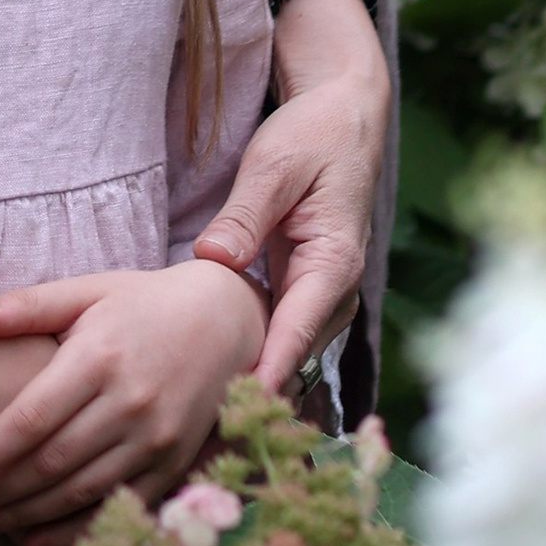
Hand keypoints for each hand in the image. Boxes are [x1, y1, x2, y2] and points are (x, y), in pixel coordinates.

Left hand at [0, 264, 268, 545]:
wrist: (223, 320)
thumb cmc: (139, 302)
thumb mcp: (84, 291)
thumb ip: (24, 306)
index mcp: (97, 357)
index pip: (29, 420)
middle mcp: (128, 403)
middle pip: (49, 465)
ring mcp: (156, 439)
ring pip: (80, 493)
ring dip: (25, 519)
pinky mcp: (176, 464)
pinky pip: (119, 509)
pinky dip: (77, 533)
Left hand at [191, 0, 389, 390]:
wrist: (344, 115)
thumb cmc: (312, 135)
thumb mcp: (273, 166)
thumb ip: (245, 216)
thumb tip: (213, 262)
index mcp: (333, 263)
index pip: (295, 333)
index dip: (263, 374)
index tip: (232, 410)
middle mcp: (336, 292)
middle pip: (292, 357)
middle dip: (251, 392)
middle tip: (201, 429)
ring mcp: (322, 297)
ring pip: (287, 354)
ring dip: (251, 383)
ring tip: (203, 424)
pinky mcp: (305, 292)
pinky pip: (280, 337)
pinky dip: (253, 361)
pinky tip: (215, 386)